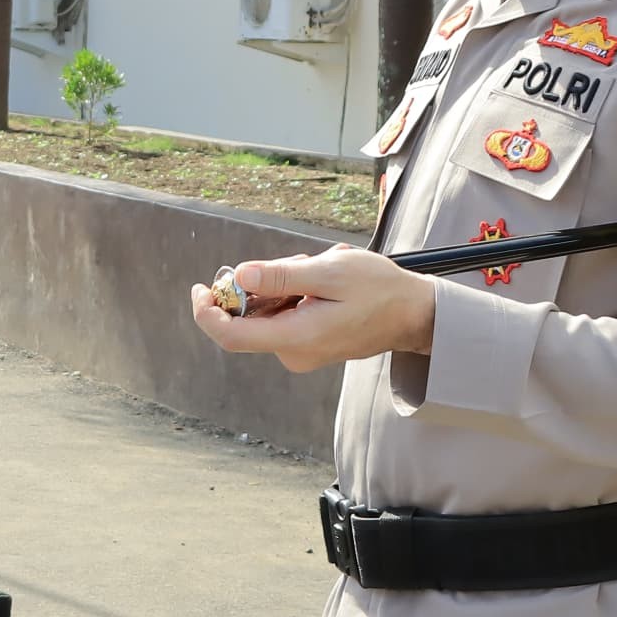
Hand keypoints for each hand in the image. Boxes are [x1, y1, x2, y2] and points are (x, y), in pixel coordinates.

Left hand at [188, 247, 438, 372]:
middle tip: (301, 263)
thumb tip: (239, 276)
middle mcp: (292, 353)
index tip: (202, 286)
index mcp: (296, 338)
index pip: (231, 335)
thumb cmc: (379, 289)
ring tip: (320, 271)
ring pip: (267, 311)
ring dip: (283, 285)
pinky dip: (293, 294)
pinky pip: (283, 315)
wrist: (413, 314)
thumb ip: (282, 276)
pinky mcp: (307, 345)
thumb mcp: (331, 272)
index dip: (207, 312)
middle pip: (249, 317)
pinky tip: (322, 284)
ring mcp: (300, 352)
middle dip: (263, 284)